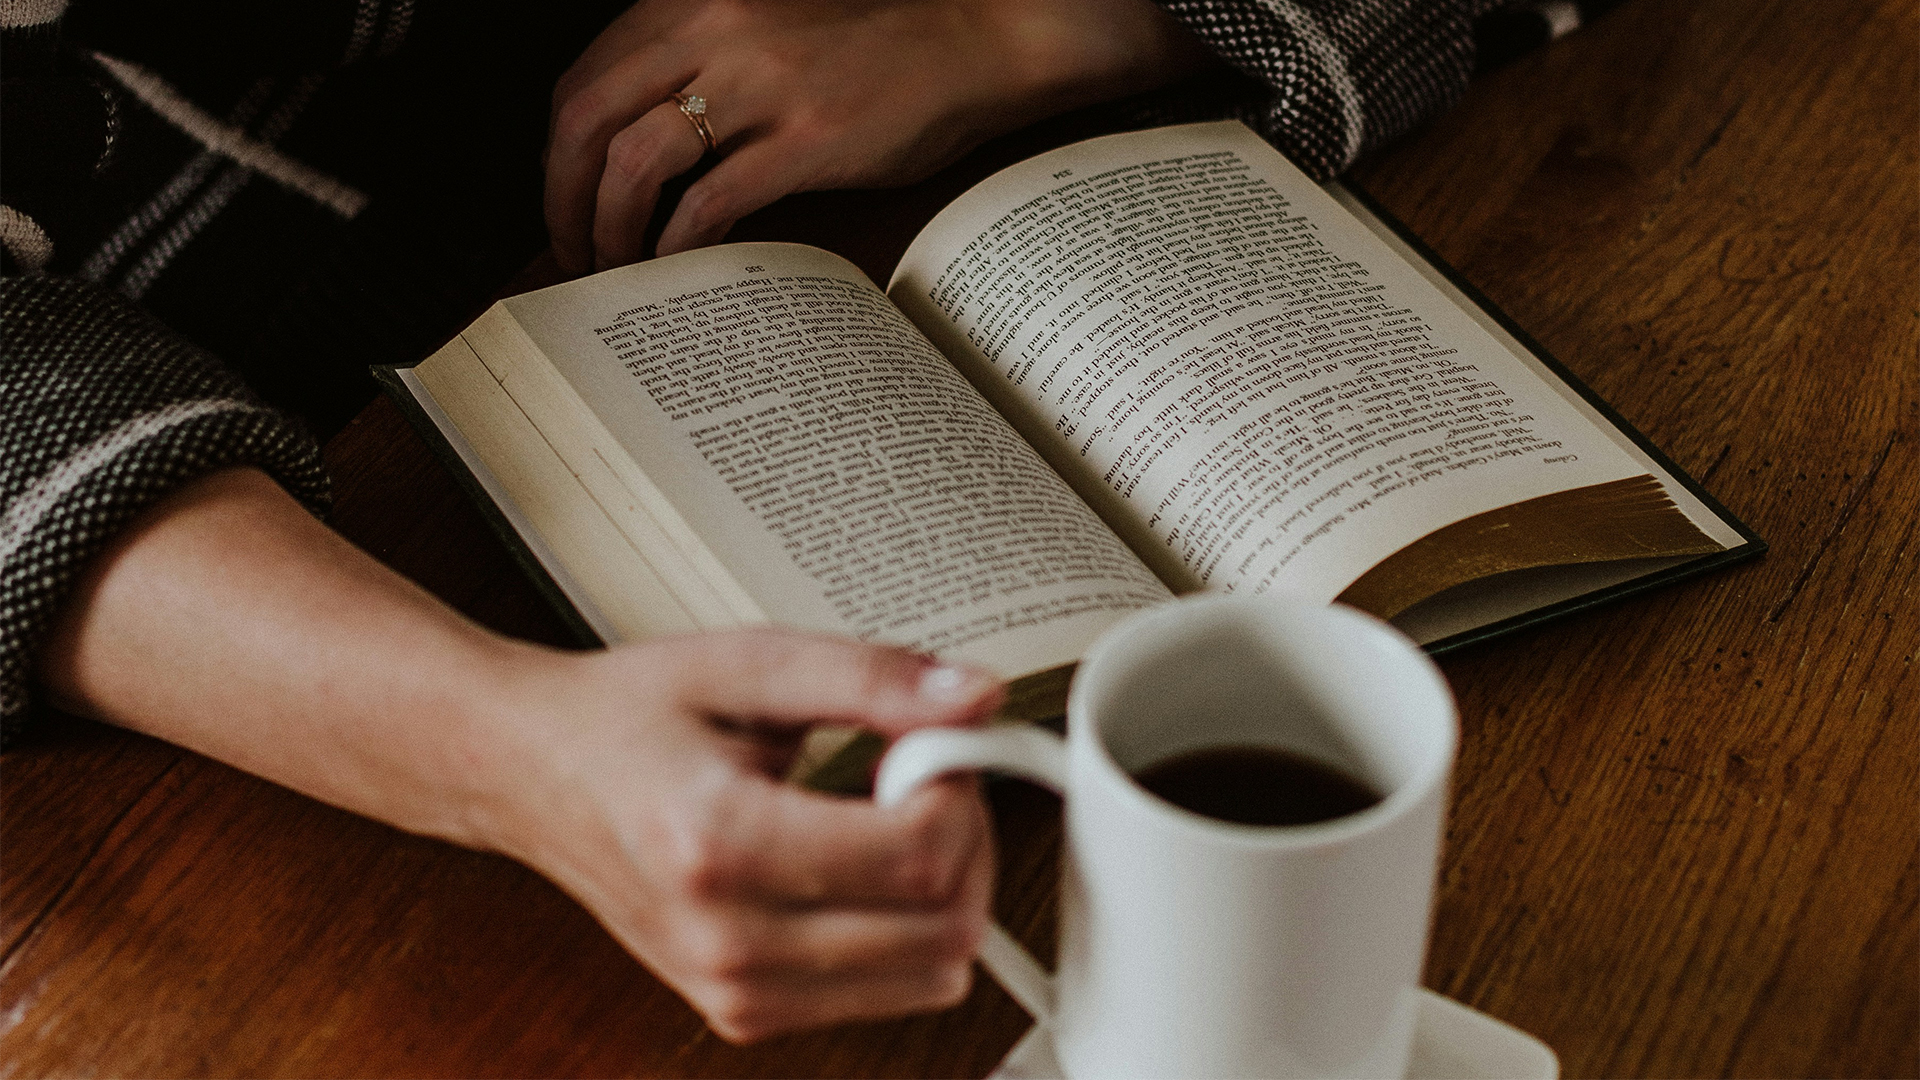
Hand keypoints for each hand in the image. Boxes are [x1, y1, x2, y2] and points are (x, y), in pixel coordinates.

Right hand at [481, 628, 1004, 1040]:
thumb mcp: (752, 664)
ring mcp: (735, 991)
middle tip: (923, 774)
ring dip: (943, 890)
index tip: (934, 741)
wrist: (536, 772)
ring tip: (886, 816)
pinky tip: (859, 864)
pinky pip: (891, 992)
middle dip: (967, 839)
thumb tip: (977, 697)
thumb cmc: (629, 718)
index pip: (918, 857)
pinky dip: (905, 929)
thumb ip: (872, 679)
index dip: (958, 788)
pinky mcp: (745, 1013)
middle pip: (943, 930)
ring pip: (933, 975)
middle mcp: (728, 941)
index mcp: (721, 845)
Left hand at [545, 0, 1214, 270]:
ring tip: (618, 266)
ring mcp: (760, 86)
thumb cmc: (879, 43)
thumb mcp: (766, 31)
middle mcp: (716, 32)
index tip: (562, 200)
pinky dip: (678, 242)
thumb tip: (638, 148)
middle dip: (563, 199)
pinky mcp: (806, 139)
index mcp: (698, 3)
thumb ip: (700, 70)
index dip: (557, 155)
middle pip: (588, 122)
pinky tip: (678, 264)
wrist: (980, 38)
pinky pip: (709, 201)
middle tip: (572, 250)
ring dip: (610, 227)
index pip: (584, 81)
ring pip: (635, 162)